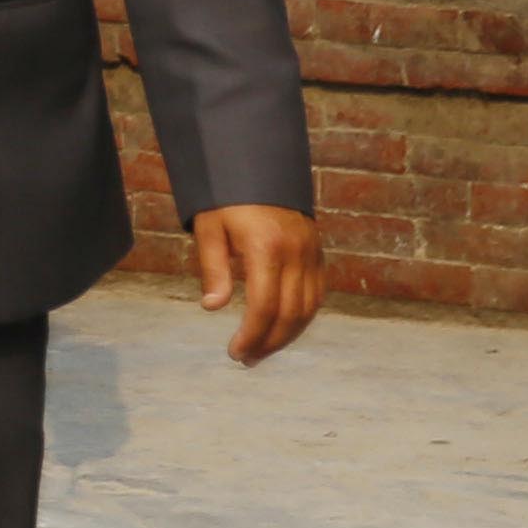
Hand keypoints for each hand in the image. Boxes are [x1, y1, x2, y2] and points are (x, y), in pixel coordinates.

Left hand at [192, 203, 323, 363]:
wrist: (259, 167)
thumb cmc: (226, 198)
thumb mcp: (209, 228)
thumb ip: (213, 268)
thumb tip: (212, 307)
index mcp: (267, 248)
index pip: (264, 306)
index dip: (252, 335)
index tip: (235, 352)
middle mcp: (297, 254)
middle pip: (290, 314)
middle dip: (269, 343)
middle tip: (246, 359)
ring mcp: (312, 254)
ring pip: (308, 308)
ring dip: (287, 336)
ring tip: (262, 352)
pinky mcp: (318, 253)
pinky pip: (316, 294)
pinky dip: (302, 317)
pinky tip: (283, 329)